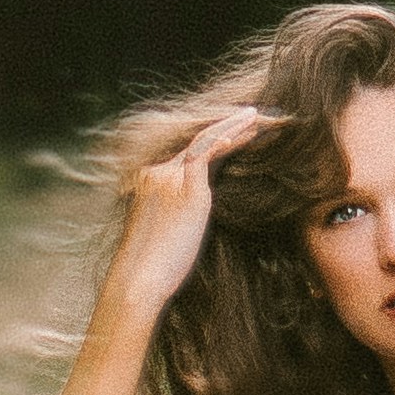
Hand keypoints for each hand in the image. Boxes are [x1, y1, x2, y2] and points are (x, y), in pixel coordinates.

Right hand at [108, 103, 268, 318]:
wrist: (138, 279)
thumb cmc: (150, 266)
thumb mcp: (161, 230)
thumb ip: (176, 211)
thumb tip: (195, 213)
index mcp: (148, 180)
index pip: (185, 151)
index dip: (211, 139)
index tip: (231, 132)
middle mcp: (156, 172)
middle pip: (196, 140)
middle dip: (224, 125)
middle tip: (249, 115)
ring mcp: (169, 178)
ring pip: (204, 141)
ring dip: (232, 126)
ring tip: (256, 117)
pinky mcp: (186, 190)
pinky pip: (206, 155)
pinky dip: (225, 141)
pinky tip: (242, 134)